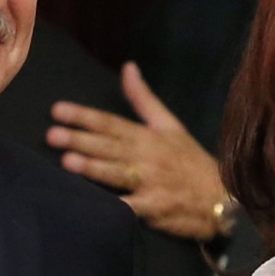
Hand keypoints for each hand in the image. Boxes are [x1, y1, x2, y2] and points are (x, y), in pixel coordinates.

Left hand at [47, 63, 227, 239]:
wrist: (222, 198)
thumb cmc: (190, 161)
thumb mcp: (171, 125)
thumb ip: (144, 99)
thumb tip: (127, 67)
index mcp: (148, 136)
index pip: (111, 123)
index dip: (84, 116)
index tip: (58, 110)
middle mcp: (147, 157)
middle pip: (110, 146)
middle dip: (80, 139)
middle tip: (52, 134)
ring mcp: (150, 183)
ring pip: (117, 173)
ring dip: (92, 167)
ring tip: (67, 161)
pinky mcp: (153, 208)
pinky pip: (130, 207)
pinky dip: (113, 207)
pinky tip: (92, 205)